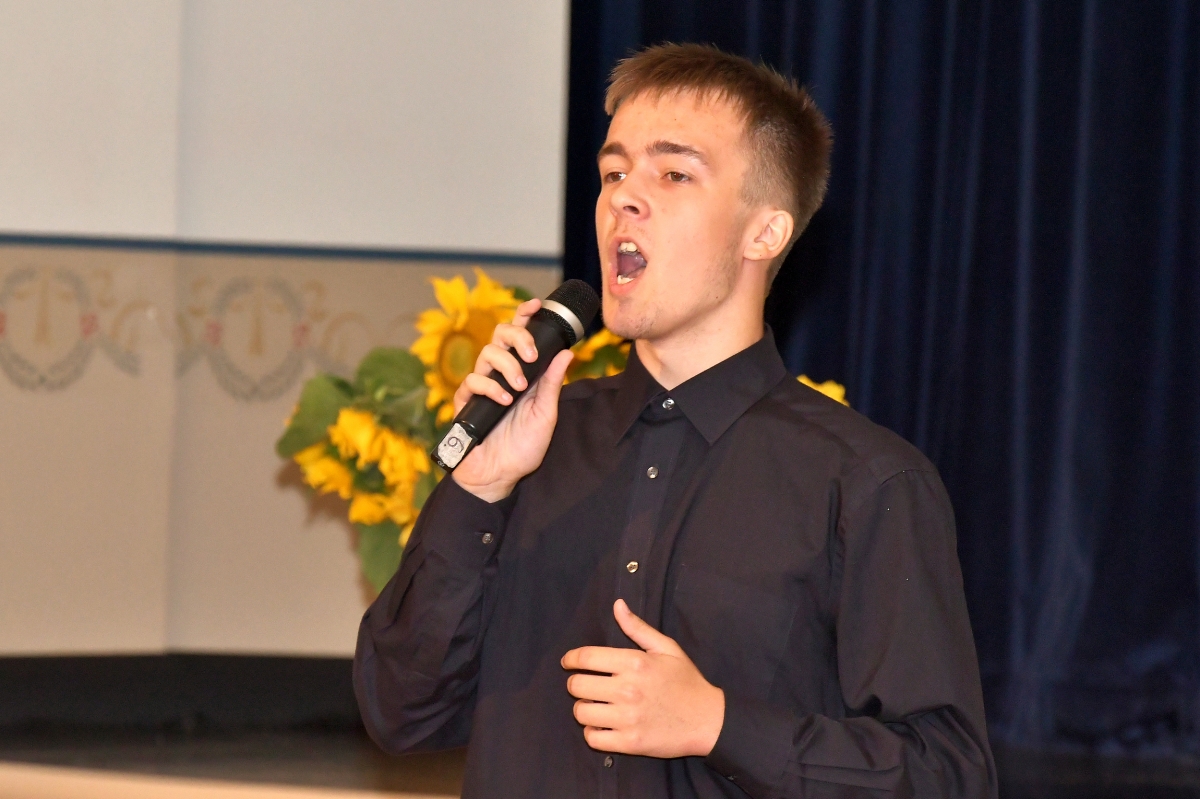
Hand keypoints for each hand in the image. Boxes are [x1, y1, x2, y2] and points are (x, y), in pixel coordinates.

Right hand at [450, 298, 573, 502]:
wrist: (499, 476)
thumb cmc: (523, 448)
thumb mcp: (546, 414)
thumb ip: (553, 383)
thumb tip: (568, 352)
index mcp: (524, 374)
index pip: (521, 336)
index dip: (525, 316)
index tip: (536, 304)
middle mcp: (503, 375)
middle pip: (500, 335)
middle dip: (517, 336)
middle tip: (530, 355)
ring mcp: (484, 386)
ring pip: (488, 354)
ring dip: (507, 366)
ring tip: (518, 389)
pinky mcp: (467, 401)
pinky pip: (473, 381)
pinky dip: (490, 387)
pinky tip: (503, 402)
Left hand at [561, 599, 724, 758]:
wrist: (709, 720)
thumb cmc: (686, 681)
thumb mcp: (667, 648)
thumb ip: (638, 627)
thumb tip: (617, 605)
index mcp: (635, 663)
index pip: (586, 658)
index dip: (571, 659)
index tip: (568, 662)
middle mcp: (628, 689)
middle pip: (578, 685)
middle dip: (576, 683)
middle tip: (584, 685)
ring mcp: (628, 718)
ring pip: (581, 712)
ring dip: (583, 708)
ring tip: (594, 705)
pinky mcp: (629, 742)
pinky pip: (592, 738)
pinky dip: (592, 732)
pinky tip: (602, 725)